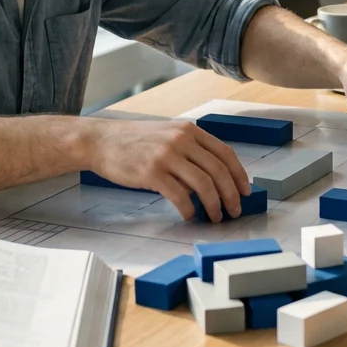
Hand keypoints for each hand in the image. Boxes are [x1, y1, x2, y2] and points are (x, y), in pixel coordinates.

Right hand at [84, 120, 250, 221]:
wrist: (101, 141)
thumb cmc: (135, 141)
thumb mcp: (167, 135)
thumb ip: (190, 150)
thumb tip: (214, 178)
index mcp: (189, 130)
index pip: (225, 153)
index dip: (239, 175)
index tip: (245, 192)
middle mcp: (181, 140)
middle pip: (218, 171)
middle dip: (231, 195)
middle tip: (234, 211)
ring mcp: (166, 155)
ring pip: (203, 184)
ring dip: (214, 205)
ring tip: (215, 217)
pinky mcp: (152, 173)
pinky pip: (180, 196)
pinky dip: (189, 209)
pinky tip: (189, 215)